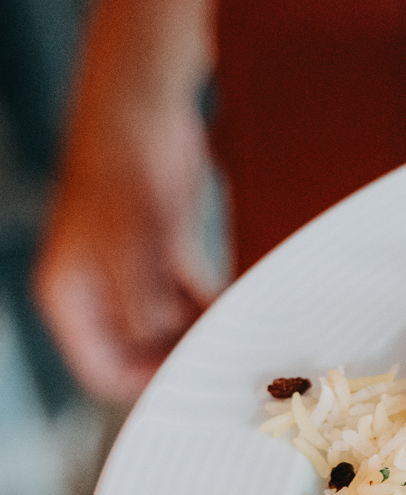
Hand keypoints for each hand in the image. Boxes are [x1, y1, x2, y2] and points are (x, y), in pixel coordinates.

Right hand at [35, 91, 217, 401]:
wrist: (141, 102)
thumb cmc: (125, 166)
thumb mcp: (135, 242)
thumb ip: (143, 301)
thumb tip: (159, 348)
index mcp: (70, 296)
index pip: (102, 370)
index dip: (146, 388)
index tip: (196, 391)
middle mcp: (95, 291)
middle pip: (138, 354)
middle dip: (180, 363)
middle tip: (232, 373)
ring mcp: (128, 271)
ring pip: (167, 327)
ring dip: (202, 336)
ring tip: (245, 347)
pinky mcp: (161, 249)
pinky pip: (187, 295)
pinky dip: (212, 305)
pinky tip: (245, 311)